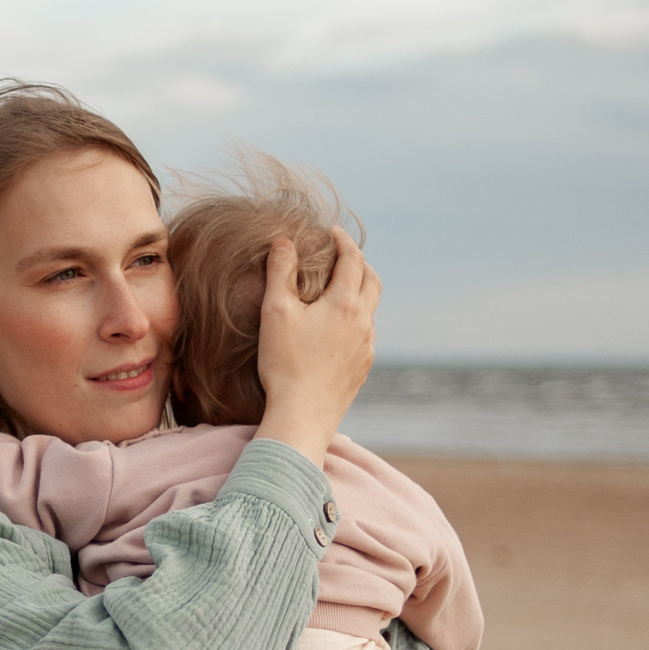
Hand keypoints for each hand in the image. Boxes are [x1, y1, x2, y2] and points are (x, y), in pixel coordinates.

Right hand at [253, 229, 377, 466]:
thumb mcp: (276, 311)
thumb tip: (284, 241)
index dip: (343, 242)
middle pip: (372, 281)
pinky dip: (357, 318)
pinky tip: (340, 328)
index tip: (332, 232)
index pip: (352, 260)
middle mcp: (363, 323)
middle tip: (343, 254)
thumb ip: (281, 271)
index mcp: (345, 304)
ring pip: (371, 310)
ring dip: (360, 291)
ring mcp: (366, 348)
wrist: (302, 416)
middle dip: (360, 263)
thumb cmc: (285, 363)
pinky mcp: (362, 369)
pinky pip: (366, 334)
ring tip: (341, 289)